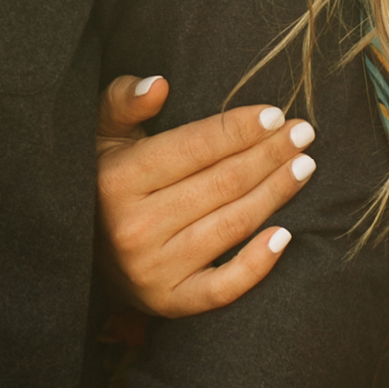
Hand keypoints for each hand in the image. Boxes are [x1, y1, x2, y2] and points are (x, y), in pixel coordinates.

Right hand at [95, 74, 316, 315]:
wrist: (84, 251)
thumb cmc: (105, 181)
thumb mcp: (101, 135)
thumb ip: (123, 102)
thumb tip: (158, 85)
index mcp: (117, 180)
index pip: (194, 147)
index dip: (239, 128)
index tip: (276, 114)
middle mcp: (134, 227)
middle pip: (222, 182)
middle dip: (269, 154)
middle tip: (304, 133)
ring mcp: (152, 269)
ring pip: (232, 224)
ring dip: (276, 193)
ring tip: (304, 167)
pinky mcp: (169, 302)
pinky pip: (223, 287)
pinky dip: (257, 264)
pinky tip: (284, 237)